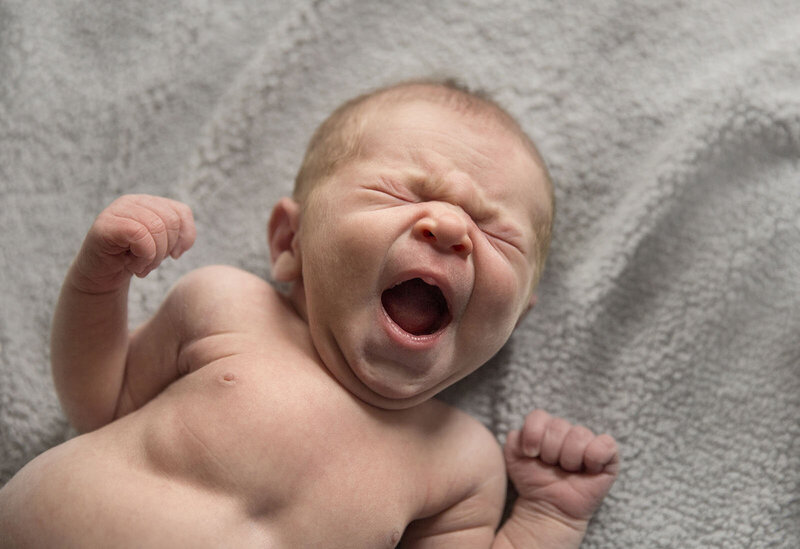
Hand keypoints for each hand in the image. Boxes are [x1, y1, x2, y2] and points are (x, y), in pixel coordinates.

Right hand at [72, 194, 195, 292]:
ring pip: (157, 227)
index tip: (174, 255)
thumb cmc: (131, 260)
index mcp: (149, 203)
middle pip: (171, 220)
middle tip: (151, 263)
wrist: (100, 277)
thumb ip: (176, 235)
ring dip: (153, 256)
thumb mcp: (161, 246)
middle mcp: (133, 201)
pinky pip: (139, 234)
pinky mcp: (105, 225)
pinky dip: (143, 256)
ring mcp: (117, 210)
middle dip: (167, 249)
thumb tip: (182, 243)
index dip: (184, 237)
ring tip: (140, 265)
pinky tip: (131, 265)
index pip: (181, 212)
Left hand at [504, 410, 618, 522]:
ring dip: (569, 459)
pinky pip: (606, 444)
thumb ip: (513, 439)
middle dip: (550, 452)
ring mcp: (589, 443)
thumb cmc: (533, 481)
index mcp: (546, 428)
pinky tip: (587, 469)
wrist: (548, 508)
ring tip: (567, 471)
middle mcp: (568, 432)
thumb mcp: (515, 459)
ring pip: (579, 434)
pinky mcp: (609, 457)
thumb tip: (521, 431)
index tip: (531, 454)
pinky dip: (594, 457)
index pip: (539, 416)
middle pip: (558, 426)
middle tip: (552, 466)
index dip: (533, 435)